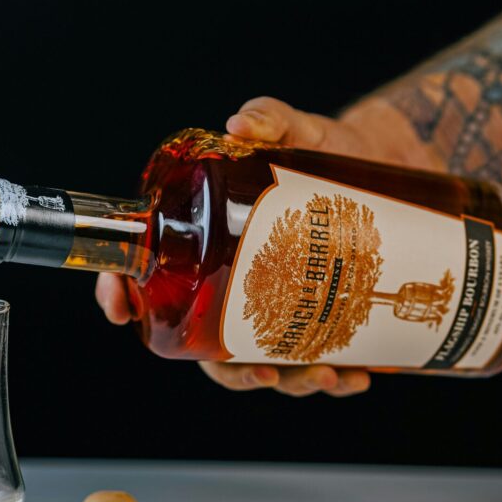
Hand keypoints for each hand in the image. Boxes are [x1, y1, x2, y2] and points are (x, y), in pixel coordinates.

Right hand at [93, 96, 371, 397]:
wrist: (381, 160)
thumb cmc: (324, 148)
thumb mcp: (297, 130)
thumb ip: (268, 117)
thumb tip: (240, 124)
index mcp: (205, 243)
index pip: (146, 277)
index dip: (119, 295)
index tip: (120, 309)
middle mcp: (231, 285)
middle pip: (209, 348)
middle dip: (235, 376)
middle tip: (266, 374)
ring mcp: (274, 308)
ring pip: (264, 366)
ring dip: (293, 385)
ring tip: (326, 374)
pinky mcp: (317, 318)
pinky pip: (314, 363)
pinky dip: (336, 380)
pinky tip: (358, 376)